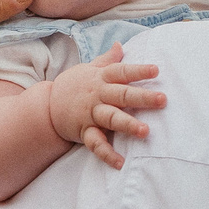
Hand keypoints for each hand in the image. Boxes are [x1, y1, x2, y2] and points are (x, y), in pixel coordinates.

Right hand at [45, 45, 165, 168]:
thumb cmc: (74, 85)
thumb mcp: (89, 68)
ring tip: (145, 131)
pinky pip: (96, 144)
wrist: (46, 105)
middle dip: (142, 98)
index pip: (122, 72)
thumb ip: (108, 59)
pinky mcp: (84, 131)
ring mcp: (90, 114)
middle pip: (121, 95)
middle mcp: (97, 95)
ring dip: (128, 125)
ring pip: (111, 118)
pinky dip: (107, 154)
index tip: (157, 70)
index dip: (139, 71)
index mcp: (101, 78)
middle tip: (162, 100)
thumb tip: (120, 44)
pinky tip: (121, 163)